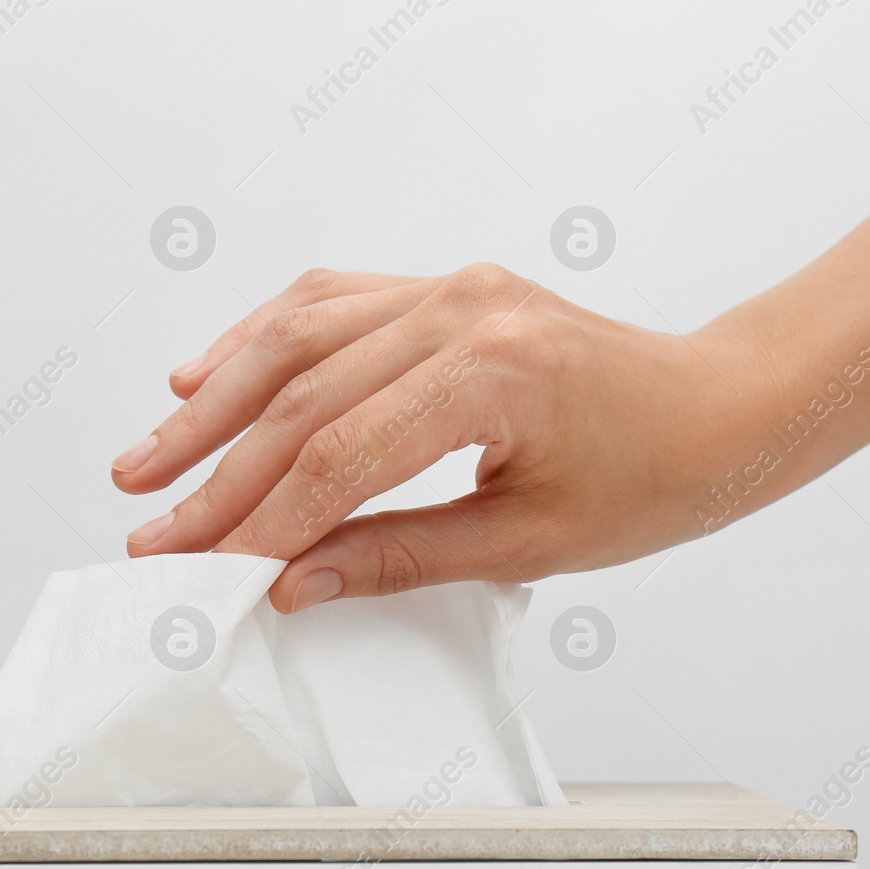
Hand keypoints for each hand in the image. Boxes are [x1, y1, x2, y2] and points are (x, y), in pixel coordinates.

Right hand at [112, 264, 777, 611]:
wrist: (721, 406)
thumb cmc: (657, 474)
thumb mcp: (531, 540)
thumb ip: (400, 554)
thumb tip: (295, 582)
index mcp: (491, 371)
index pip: (339, 457)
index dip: (261, 524)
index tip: (204, 572)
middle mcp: (460, 308)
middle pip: (302, 395)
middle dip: (217, 475)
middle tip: (151, 531)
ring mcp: (448, 286)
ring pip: (296, 334)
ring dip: (215, 400)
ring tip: (148, 457)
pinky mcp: (442, 286)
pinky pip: (329, 300)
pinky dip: (261, 339)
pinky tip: (206, 376)